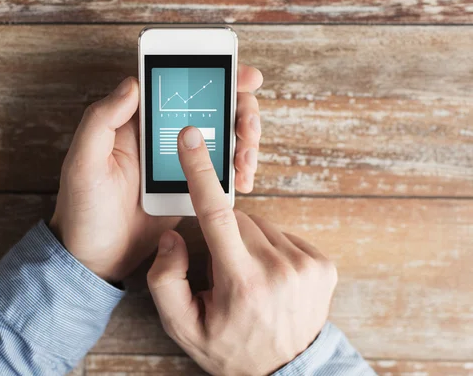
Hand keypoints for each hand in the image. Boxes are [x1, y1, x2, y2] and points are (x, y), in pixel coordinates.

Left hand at [50, 66, 262, 281]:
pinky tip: (242, 180)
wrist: (96, 259)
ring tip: (246, 161)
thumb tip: (132, 83)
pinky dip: (238, 170)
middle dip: (240, 110)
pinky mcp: (190, 186)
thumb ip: (101, 120)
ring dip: (244, 141)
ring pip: (222, 136)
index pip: (177, 85)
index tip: (242, 76)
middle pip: (211, 106)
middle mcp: (161, 135)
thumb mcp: (82, 163)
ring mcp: (179, 161)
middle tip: (247, 128)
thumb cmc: (82, 210)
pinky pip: (220, 169)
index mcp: (135, 121)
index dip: (213, 74)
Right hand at [147, 126, 337, 374]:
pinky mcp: (323, 263)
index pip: (217, 215)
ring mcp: (307, 265)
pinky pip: (283, 234)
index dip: (201, 172)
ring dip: (246, 241)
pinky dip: (270, 247)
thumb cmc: (230, 348)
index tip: (191, 138)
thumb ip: (165, 280)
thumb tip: (175, 235)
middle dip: (223, 235)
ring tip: (248, 277)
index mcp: (243, 282)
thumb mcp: (183, 327)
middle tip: (224, 270)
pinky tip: (268, 274)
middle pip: (237, 219)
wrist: (287, 371)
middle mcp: (280, 268)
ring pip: (260, 225)